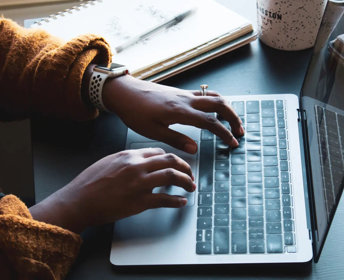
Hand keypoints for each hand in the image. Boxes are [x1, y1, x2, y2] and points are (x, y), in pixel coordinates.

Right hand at [29, 148, 194, 232]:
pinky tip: (181, 202)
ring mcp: (139, 184)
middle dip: (185, 167)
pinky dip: (176, 201)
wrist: (78, 201)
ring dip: (186, 181)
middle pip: (170, 160)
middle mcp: (137, 166)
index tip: (176, 164)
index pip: (159, 152)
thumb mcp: (108, 162)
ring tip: (190, 186)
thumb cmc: (89, 183)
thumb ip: (127, 160)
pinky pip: (165, 199)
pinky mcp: (139, 202)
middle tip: (190, 174)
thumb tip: (142, 162)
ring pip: (172, 176)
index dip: (171, 158)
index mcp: (129, 155)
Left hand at [103, 75, 243, 153]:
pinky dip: (215, 102)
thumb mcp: (153, 131)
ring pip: (213, 96)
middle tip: (239, 131)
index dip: (224, 133)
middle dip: (233, 117)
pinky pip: (204, 94)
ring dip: (226, 108)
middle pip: (219, 104)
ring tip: (231, 121)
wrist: (124, 92)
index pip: (210, 122)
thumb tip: (195, 149)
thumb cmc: (135, 112)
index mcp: (180, 111)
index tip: (232, 143)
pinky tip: (213, 110)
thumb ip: (176, 140)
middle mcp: (186, 99)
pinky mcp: (180, 92)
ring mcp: (184, 94)